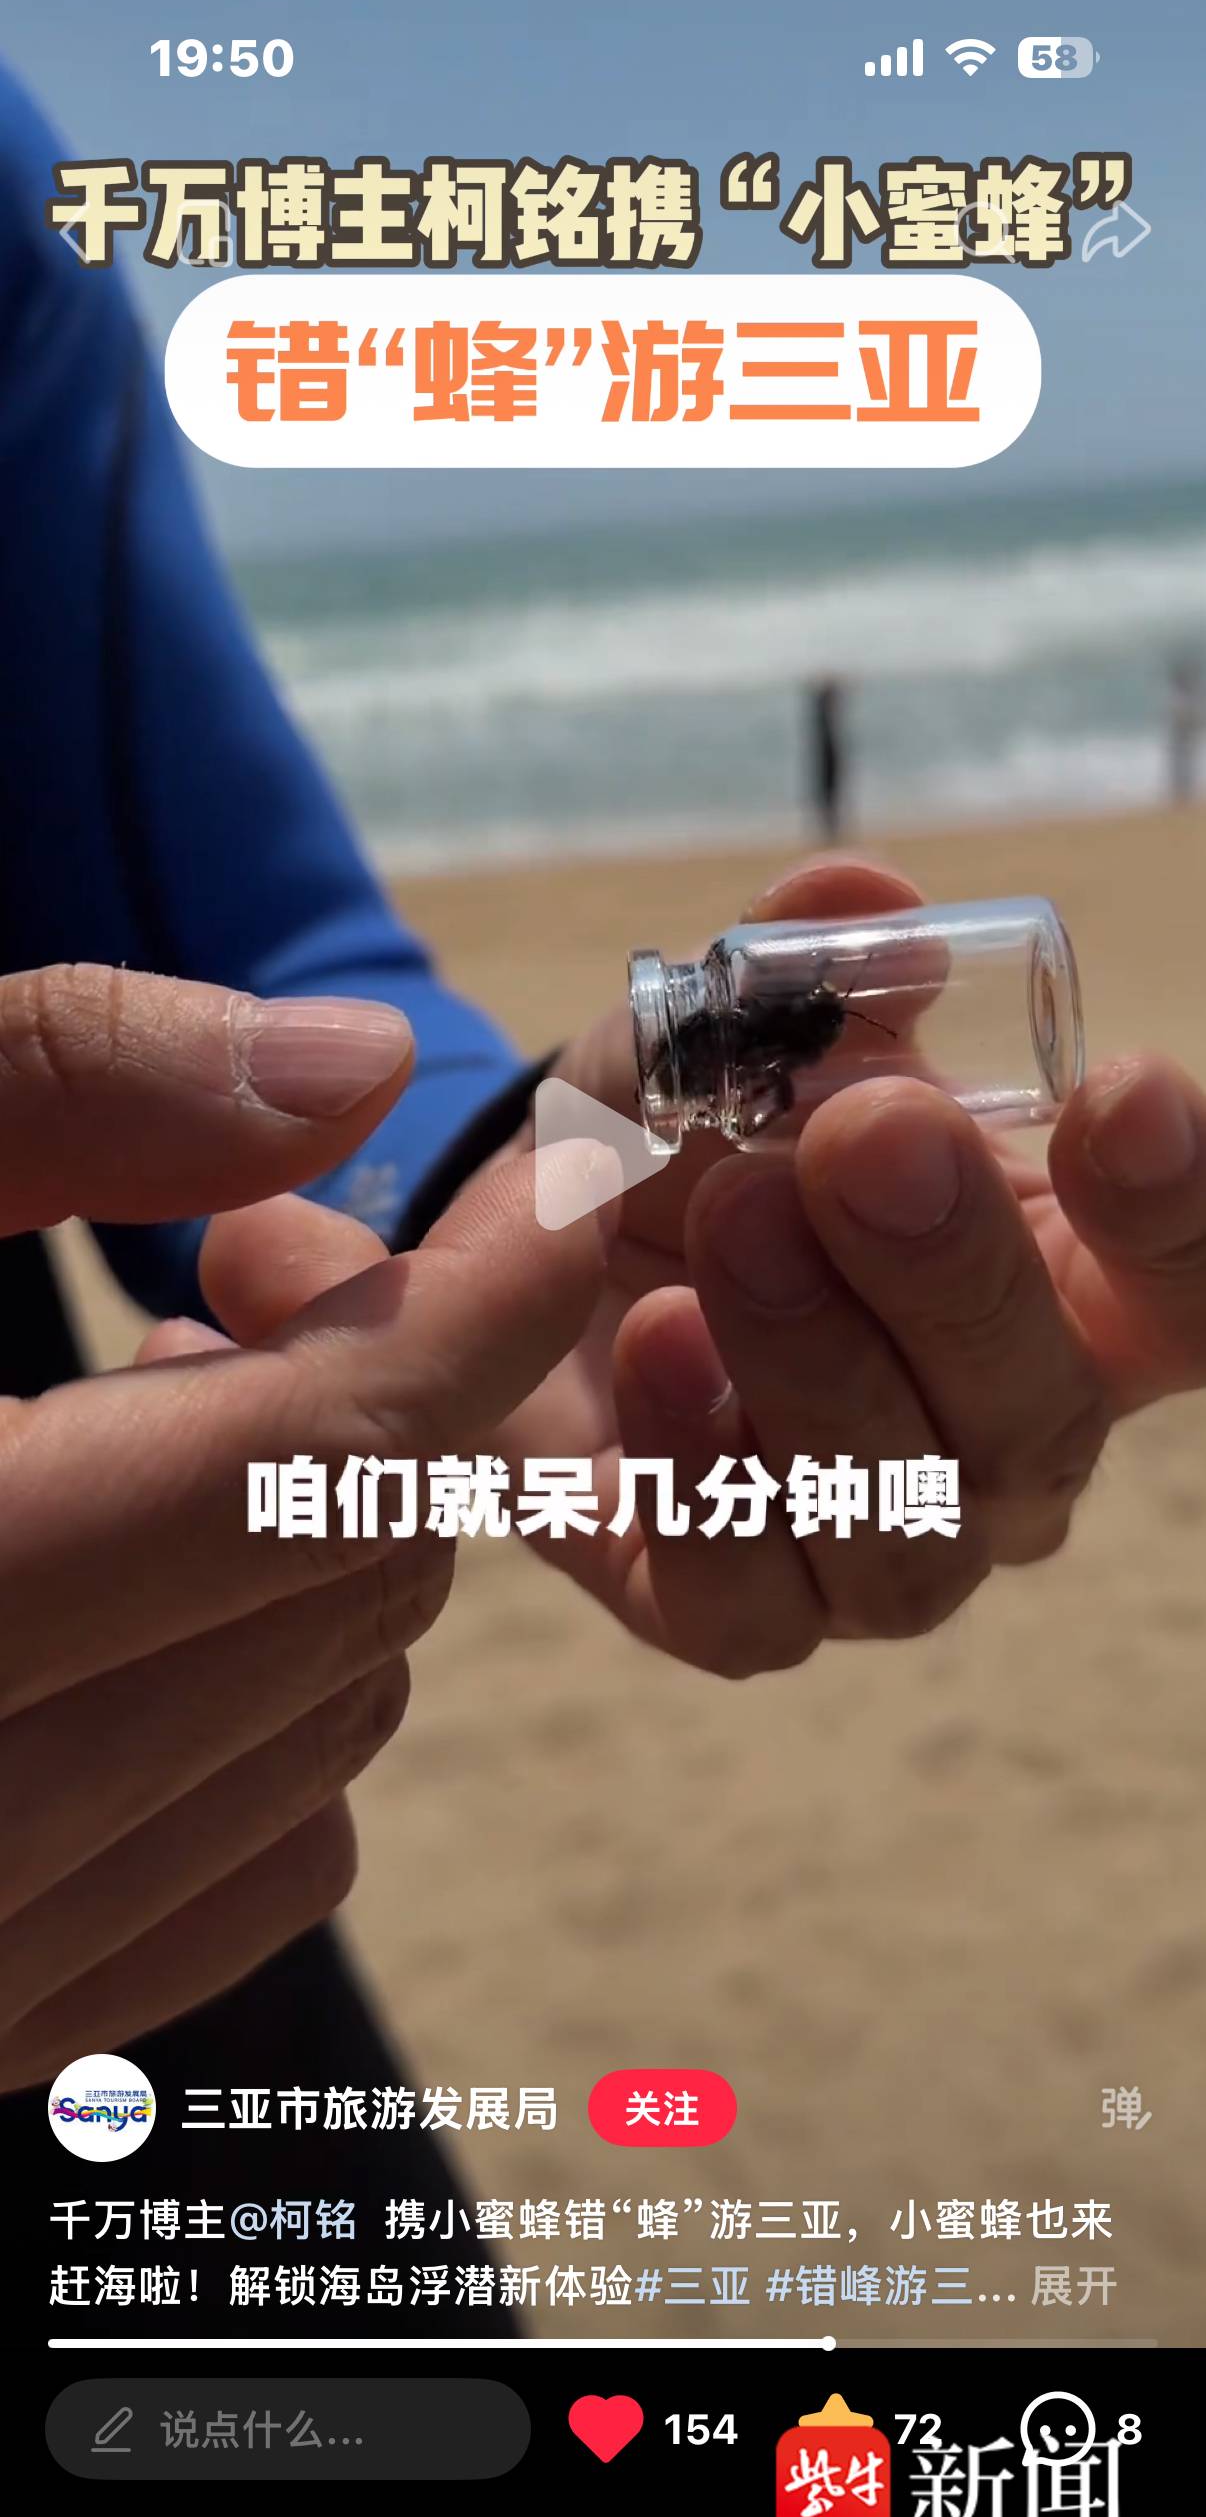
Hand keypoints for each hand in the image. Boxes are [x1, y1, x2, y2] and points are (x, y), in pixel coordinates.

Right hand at [0, 964, 610, 2084]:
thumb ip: (40, 1090)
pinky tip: (133, 1595)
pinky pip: (257, 1871)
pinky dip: (268, 1711)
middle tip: (247, 1267)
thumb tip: (347, 1068)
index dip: (478, 1302)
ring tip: (155, 1413)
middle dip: (368, 1391)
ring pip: (322, 1728)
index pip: (313, 1461)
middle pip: (339, 1586)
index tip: (563, 1181)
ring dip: (313, 1542)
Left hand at [480, 860, 1205, 1672]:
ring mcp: (891, 1547)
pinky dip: (701, 1474)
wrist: (533, 1279)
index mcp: (1067, 1288)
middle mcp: (1006, 1435)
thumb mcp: (726, 1044)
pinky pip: (755, 1602)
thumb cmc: (693, 1151)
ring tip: (727, 1221)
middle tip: (865, 1135)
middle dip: (955, 1269)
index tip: (1122, 1094)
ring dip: (821, 1364)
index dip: (1180, 1205)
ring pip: (916, 1525)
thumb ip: (799, 977)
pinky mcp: (746, 1613)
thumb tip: (863, 903)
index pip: (1188, 1282)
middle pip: (1044, 1410)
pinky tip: (652, 1347)